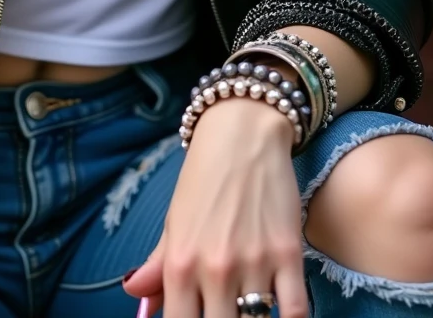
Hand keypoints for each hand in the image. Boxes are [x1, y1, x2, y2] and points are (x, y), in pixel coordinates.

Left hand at [123, 98, 307, 316]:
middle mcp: (215, 269)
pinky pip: (296, 311)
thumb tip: (136, 301)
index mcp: (180, 264)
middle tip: (225, 311)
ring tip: (249, 308)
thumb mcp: (174, 221)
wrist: (242, 133)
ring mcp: (254, 263)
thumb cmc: (203, 178)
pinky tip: (281, 311)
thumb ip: (157, 267)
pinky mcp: (289, 253)